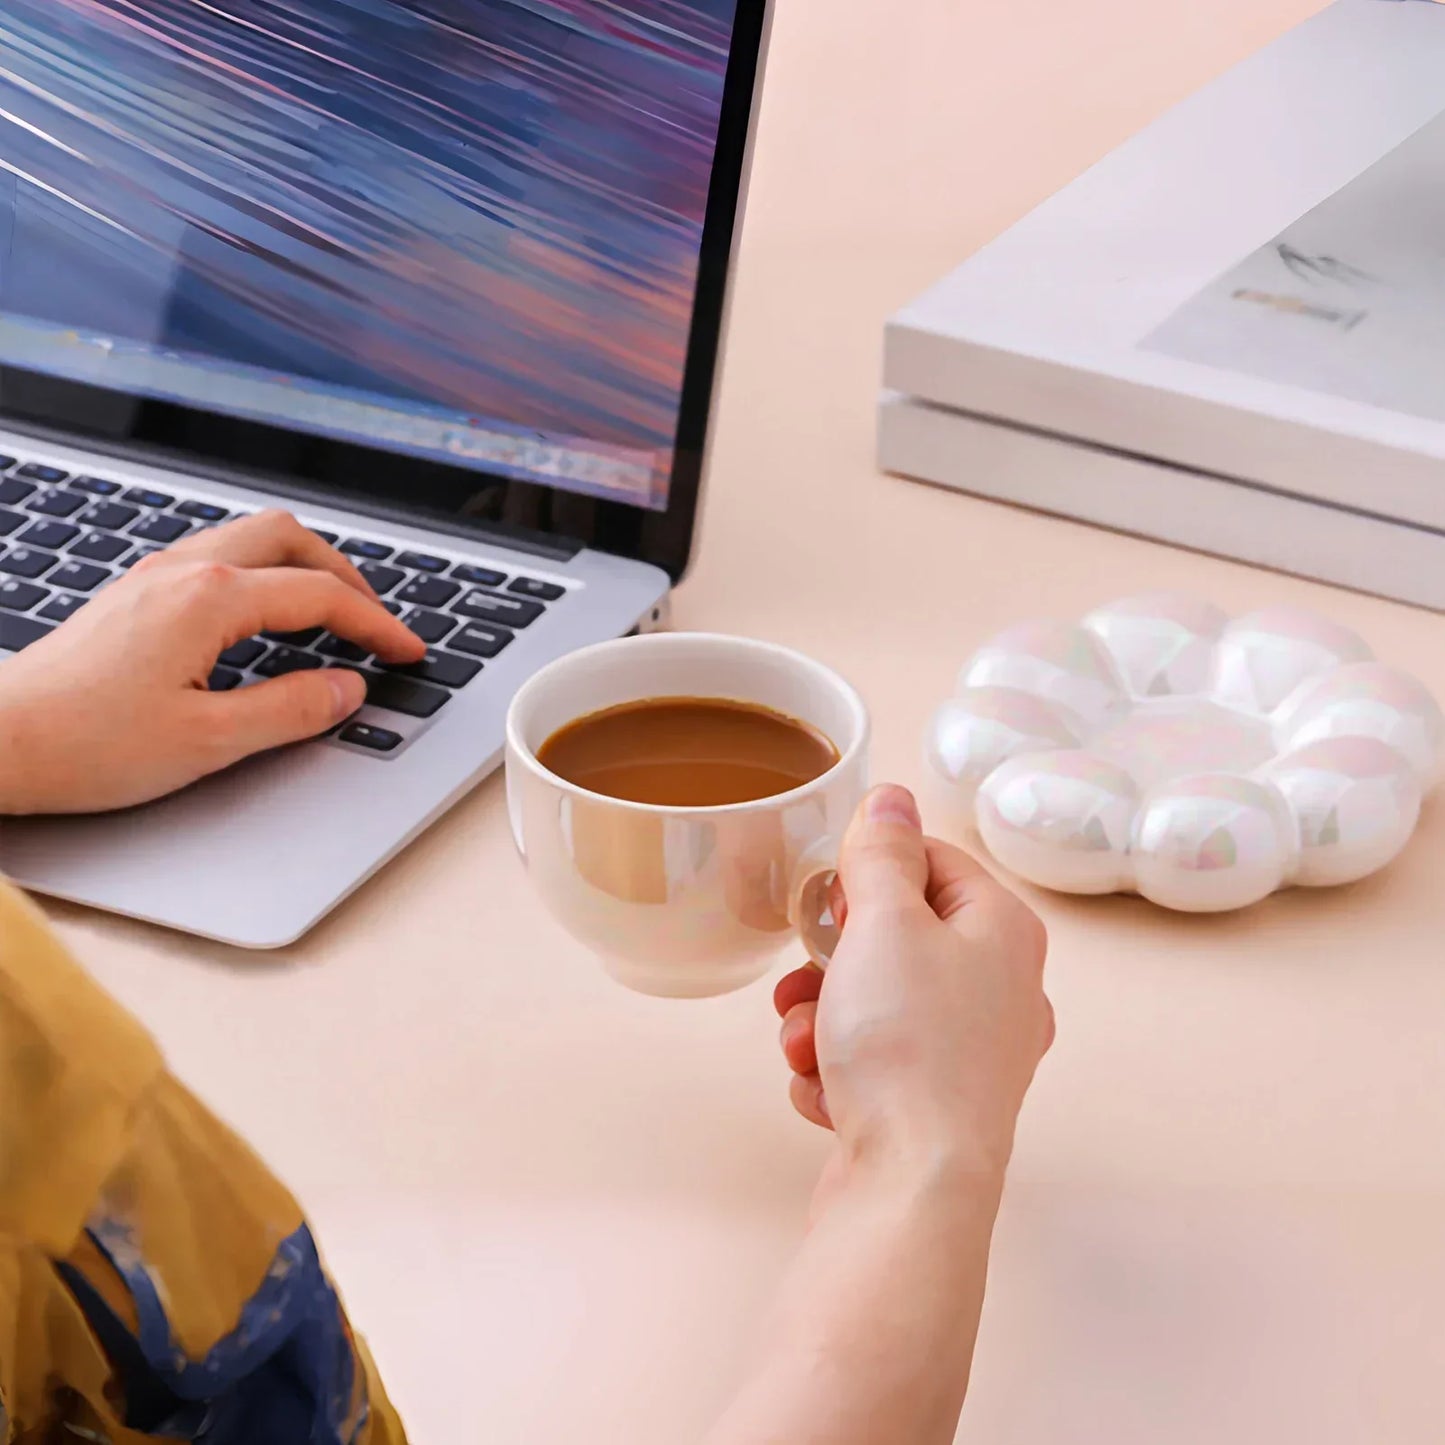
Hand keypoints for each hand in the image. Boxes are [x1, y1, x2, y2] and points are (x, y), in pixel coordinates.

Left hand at [0, 510, 425, 813]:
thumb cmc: (85, 743)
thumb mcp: (209, 741)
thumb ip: (290, 710)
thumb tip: (345, 690)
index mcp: (209, 599)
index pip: (320, 597)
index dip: (377, 625)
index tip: (408, 652)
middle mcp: (183, 572)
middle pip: (290, 537)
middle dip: (347, 574)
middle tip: (377, 620)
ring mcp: (154, 577)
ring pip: (251, 536)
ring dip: (304, 564)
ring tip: (333, 610)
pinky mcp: (136, 595)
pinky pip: (219, 555)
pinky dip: (264, 572)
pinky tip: (266, 615)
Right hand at [775, 784, 1052, 1197]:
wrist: (913, 1189)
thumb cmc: (907, 1047)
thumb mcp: (884, 924)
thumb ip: (882, 854)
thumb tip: (892, 797)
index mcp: (1003, 932)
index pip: (931, 861)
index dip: (868, 874)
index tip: (829, 899)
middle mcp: (1001, 989)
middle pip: (895, 936)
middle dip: (830, 961)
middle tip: (808, 977)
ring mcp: (972, 1054)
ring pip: (873, 1002)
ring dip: (821, 1017)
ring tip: (807, 1046)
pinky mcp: (936, 1106)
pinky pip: (872, 1061)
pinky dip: (837, 1070)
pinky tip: (826, 1092)